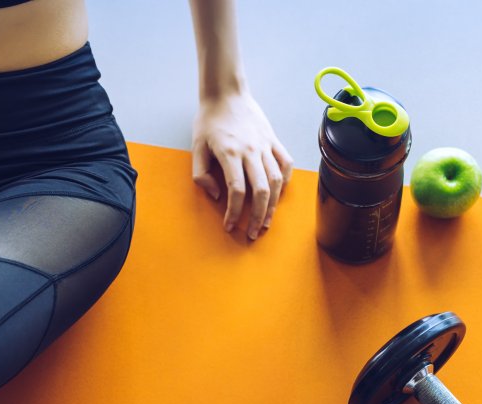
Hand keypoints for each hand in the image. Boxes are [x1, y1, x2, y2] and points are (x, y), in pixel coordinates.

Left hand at [191, 92, 293, 239]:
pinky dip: (285, 181)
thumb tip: (216, 195)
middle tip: (252, 234)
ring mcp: (265, 145)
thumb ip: (201, 174)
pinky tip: (278, 194)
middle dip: (257, 217)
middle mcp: (251, 151)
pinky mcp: (273, 139)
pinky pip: (285, 163)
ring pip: (276, 181)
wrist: (226, 92)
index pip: (236, 191)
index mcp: (230, 153)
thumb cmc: (209, 120)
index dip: (234, 213)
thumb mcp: (196, 147)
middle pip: (261, 191)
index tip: (229, 226)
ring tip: (266, 222)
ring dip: (273, 206)